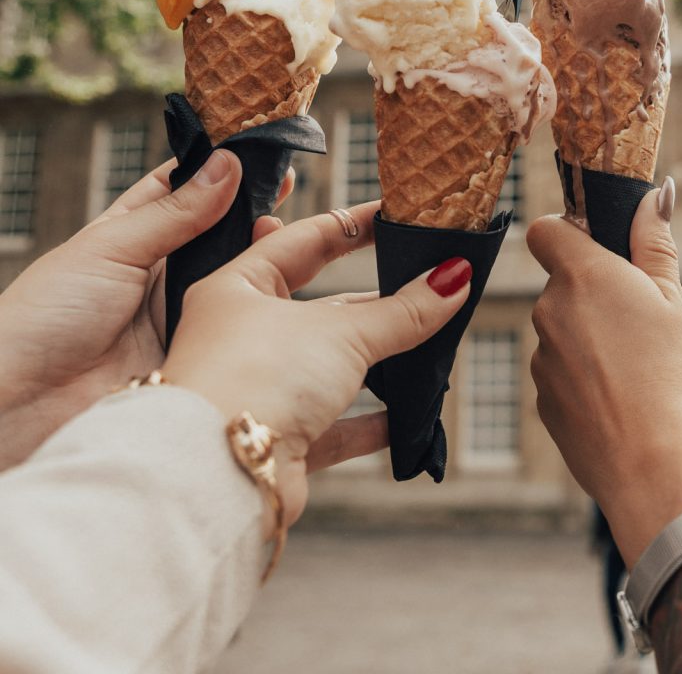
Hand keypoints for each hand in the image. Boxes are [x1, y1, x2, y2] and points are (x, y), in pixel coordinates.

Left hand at [0, 150, 291, 468]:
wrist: (22, 406)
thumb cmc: (44, 318)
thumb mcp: (111, 248)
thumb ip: (175, 212)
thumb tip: (226, 167)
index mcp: (128, 237)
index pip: (180, 190)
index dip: (219, 170)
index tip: (260, 153)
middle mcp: (156, 275)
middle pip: (216, 234)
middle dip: (251, 212)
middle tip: (289, 191)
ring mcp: (176, 317)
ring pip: (231, 278)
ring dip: (261, 259)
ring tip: (292, 235)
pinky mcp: (193, 356)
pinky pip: (235, 328)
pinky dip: (261, 310)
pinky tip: (286, 292)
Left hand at [161, 204, 472, 526]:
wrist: (216, 478)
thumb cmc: (254, 379)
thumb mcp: (340, 331)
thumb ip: (403, 309)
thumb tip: (454, 277)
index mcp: (237, 289)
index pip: (305, 239)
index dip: (354, 224)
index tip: (398, 214)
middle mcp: (241, 337)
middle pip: (320, 305)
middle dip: (374, 297)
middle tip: (423, 276)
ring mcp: (259, 391)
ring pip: (329, 365)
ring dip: (376, 359)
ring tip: (427, 342)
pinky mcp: (276, 441)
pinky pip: (332, 425)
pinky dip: (369, 420)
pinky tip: (406, 414)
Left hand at [527, 181, 681, 566]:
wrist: (658, 471)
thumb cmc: (676, 380)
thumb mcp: (677, 303)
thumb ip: (655, 246)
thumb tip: (655, 196)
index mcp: (582, 276)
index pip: (546, 229)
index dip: (570, 231)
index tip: (602, 247)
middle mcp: (549, 312)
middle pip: (563, 285)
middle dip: (597, 295)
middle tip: (645, 321)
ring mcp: (541, 361)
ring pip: (565, 333)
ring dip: (593, 341)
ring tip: (642, 372)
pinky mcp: (545, 404)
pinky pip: (564, 376)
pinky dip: (588, 382)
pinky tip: (625, 403)